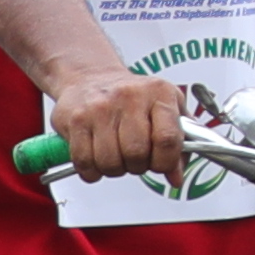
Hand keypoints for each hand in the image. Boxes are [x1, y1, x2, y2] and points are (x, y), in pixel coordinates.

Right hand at [43, 62, 192, 186]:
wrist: (91, 77)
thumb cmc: (132, 96)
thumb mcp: (165, 108)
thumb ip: (178, 142)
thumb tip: (176, 177)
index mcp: (159, 93)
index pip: (167, 138)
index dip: (166, 162)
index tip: (162, 165)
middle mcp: (130, 96)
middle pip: (137, 153)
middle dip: (138, 166)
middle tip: (136, 160)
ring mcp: (100, 107)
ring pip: (110, 161)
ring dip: (115, 169)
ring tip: (117, 157)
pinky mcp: (76, 119)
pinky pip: (85, 161)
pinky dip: (92, 171)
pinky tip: (97, 161)